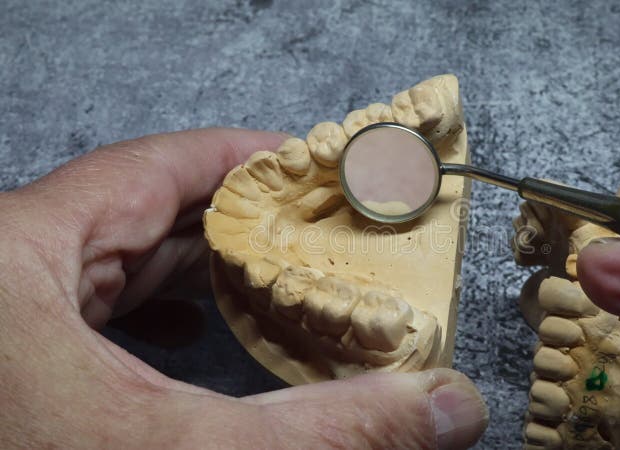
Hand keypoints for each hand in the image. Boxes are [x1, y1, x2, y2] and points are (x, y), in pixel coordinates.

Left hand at [0, 129, 487, 448]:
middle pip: (134, 210)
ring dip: (188, 266)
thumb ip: (327, 428)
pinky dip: (142, 309)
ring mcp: (2, 316)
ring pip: (106, 259)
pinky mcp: (8, 357)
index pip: (151, 168)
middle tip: (308, 228)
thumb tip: (447, 408)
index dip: (242, 157)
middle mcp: (1, 273)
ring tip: (259, 274)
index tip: (307, 163)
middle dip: (230, 219)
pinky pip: (79, 304)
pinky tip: (181, 334)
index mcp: (16, 256)